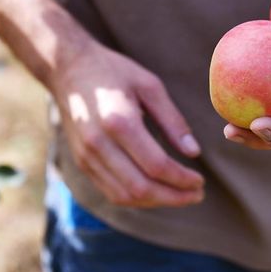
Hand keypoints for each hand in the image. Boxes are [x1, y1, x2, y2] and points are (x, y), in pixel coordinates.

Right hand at [50, 39, 204, 207]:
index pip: (156, 165)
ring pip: (125, 196)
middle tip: (197, 194)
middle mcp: (99, 144)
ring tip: (181, 196)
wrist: (69, 70)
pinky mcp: (82, 162)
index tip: (201, 181)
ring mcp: (87, 156)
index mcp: (119, 122)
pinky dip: (137, 199)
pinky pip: (111, 192)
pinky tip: (157, 192)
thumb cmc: (115, 72)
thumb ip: (173, 120)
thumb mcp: (150, 86)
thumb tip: (194, 152)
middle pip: (141, 187)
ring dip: (157, 202)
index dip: (182, 179)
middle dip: (174, 197)